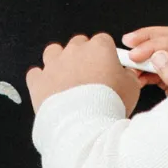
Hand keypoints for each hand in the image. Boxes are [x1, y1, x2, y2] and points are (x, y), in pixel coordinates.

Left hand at [26, 33, 140, 114]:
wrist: (84, 126)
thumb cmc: (108, 106)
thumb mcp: (132, 89)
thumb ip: (128, 76)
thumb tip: (126, 74)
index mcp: (99, 48)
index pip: (103, 41)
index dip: (105, 54)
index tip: (107, 67)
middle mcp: (74, 51)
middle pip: (78, 44)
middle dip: (83, 57)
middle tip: (89, 76)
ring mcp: (54, 64)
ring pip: (53, 51)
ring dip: (59, 62)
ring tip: (67, 79)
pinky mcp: (38, 81)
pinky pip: (35, 73)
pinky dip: (41, 80)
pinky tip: (49, 89)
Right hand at [121, 25, 167, 96]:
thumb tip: (160, 56)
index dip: (153, 45)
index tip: (135, 54)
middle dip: (148, 38)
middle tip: (129, 42)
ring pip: (166, 51)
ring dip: (146, 55)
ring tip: (130, 62)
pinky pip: (165, 67)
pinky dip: (149, 69)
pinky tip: (138, 75)